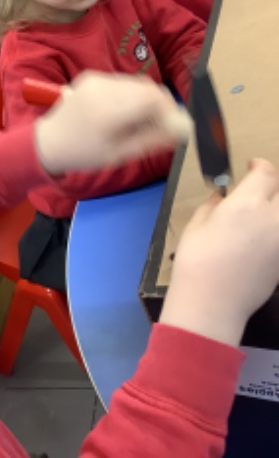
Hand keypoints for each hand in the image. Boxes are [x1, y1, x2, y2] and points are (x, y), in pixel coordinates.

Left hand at [34, 71, 191, 175]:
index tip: (175, 127)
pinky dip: (132, 94)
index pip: (152, 98)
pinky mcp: (92, 76)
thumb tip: (185, 130)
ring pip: (137, 83)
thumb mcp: (120, 154)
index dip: (170, 110)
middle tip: (163, 125)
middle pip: (147, 88)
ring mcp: (95, 79)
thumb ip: (153, 139)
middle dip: (161, 105)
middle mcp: (101, 89)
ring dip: (147, 99)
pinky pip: (123, 82)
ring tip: (142, 120)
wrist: (49, 140)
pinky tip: (126, 111)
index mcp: (107, 111)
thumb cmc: (84, 153)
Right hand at [160, 159, 278, 345]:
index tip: (252, 165)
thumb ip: (214, 206)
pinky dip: (274, 230)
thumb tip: (223, 199)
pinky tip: (261, 238)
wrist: (213, 302)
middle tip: (258, 189)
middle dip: (271, 186)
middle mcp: (273, 218)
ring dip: (274, 209)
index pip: (266, 173)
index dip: (260, 165)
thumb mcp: (197, 226)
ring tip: (260, 214)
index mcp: (248, 203)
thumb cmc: (197, 260)